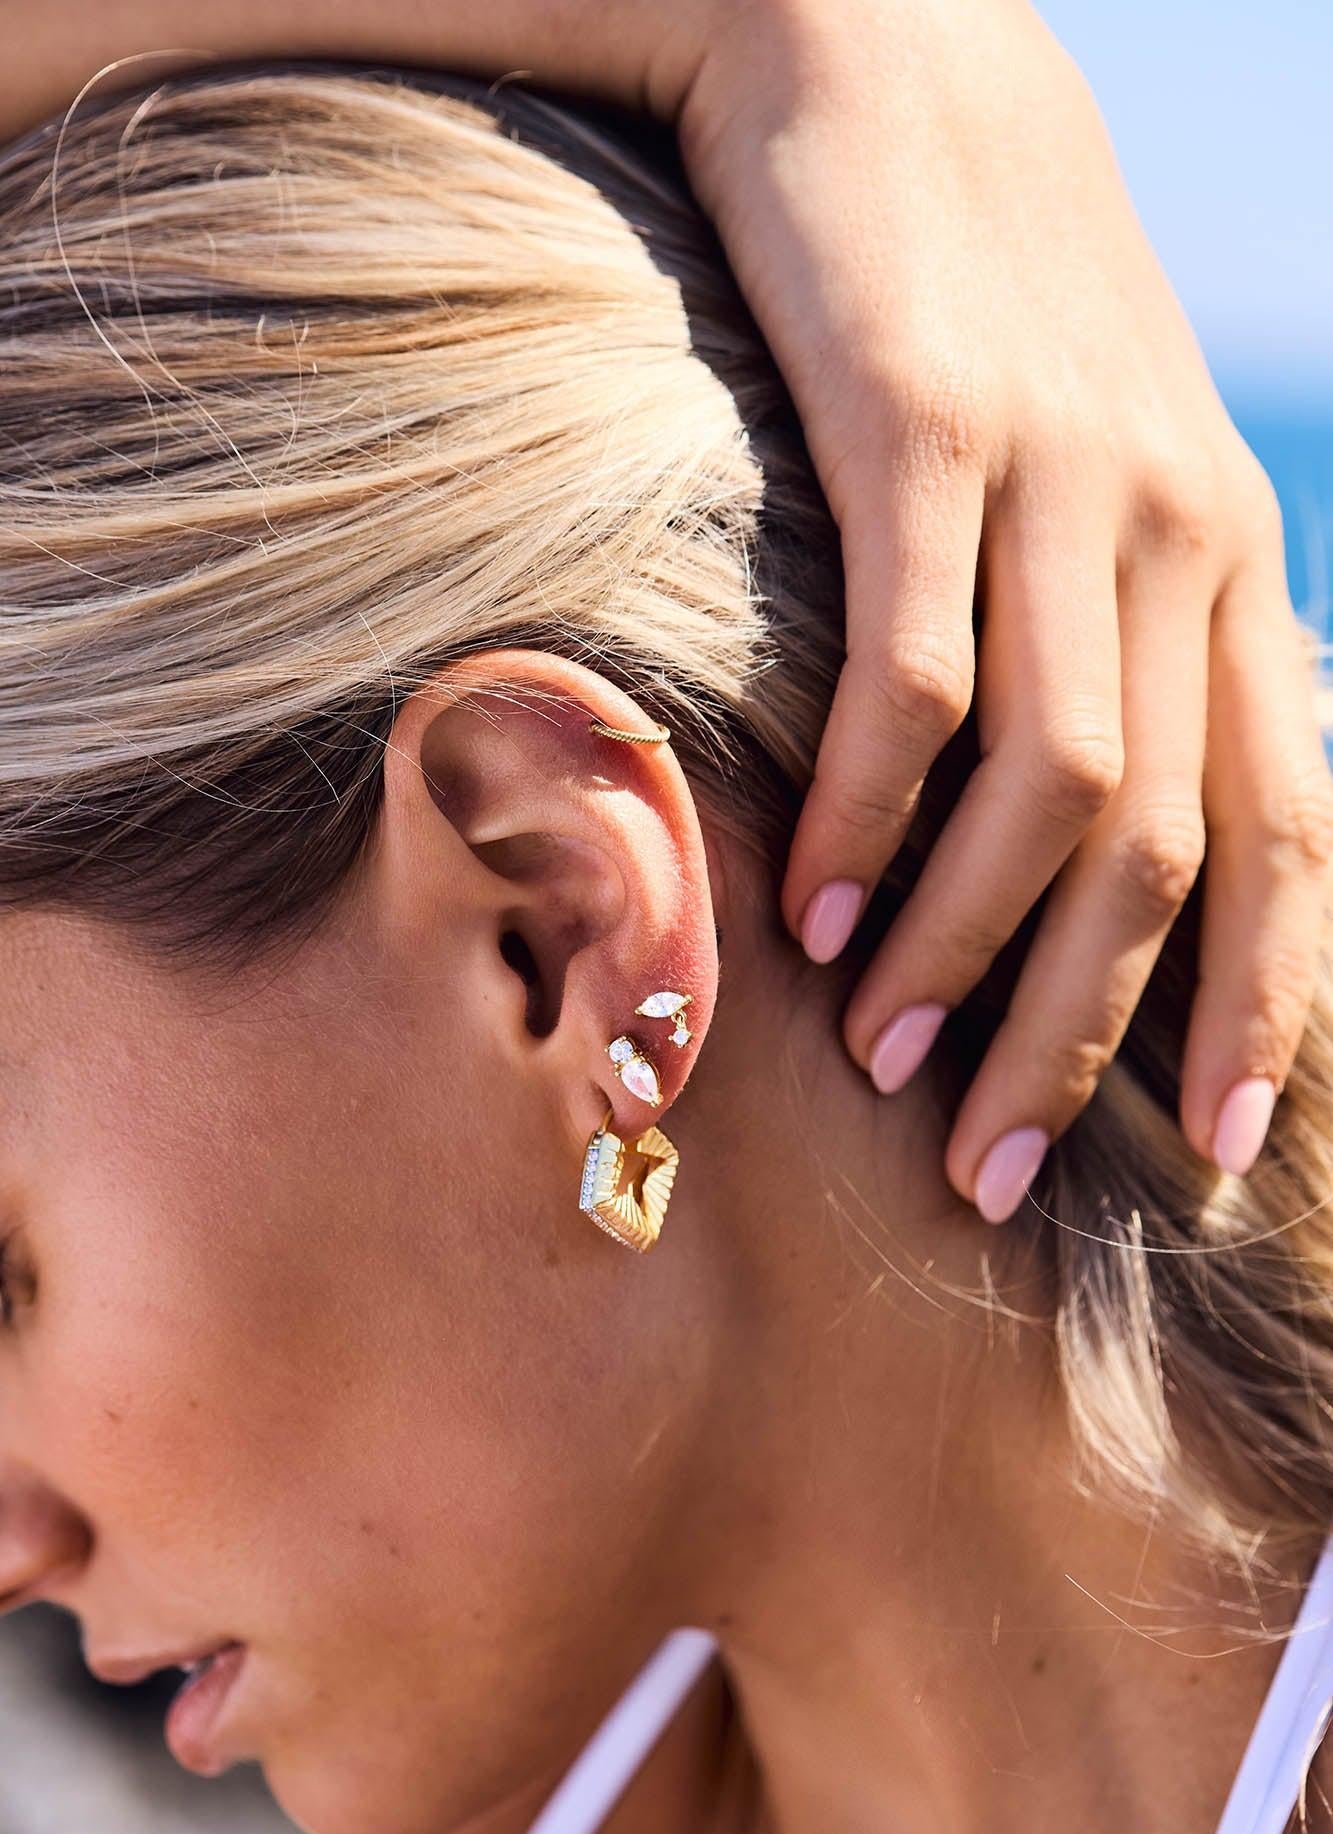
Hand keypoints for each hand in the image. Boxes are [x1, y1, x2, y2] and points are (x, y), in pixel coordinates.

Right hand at [674, 0, 1332, 1219]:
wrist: (890, 56)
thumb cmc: (985, 307)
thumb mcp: (1103, 469)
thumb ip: (1123, 633)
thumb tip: (1097, 832)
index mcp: (1233, 561)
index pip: (1288, 823)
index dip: (1260, 1001)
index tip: (1207, 1150)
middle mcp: (1180, 533)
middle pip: (1170, 847)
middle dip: (1084, 1035)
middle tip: (987, 1169)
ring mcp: (1062, 479)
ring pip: (1056, 783)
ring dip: (966, 949)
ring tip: (881, 1057)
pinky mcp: (928, 430)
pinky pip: (920, 673)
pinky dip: (875, 811)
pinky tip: (811, 897)